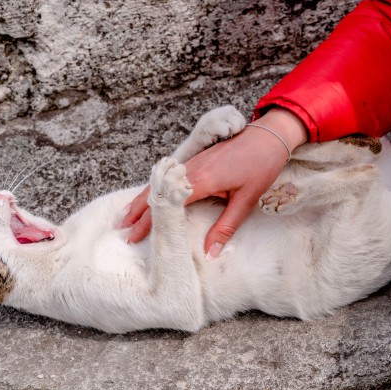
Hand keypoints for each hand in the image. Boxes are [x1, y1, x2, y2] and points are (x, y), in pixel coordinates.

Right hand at [120, 108, 307, 256]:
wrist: (269, 135)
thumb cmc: (260, 165)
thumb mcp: (246, 200)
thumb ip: (225, 227)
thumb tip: (210, 253)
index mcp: (200, 180)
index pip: (166, 205)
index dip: (148, 223)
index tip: (134, 237)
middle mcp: (190, 169)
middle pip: (155, 193)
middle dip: (136, 213)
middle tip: (121, 231)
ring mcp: (191, 162)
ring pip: (158, 183)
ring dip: (140, 200)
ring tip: (125, 215)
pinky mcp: (196, 159)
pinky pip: (167, 177)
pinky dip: (153, 189)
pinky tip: (148, 196)